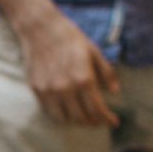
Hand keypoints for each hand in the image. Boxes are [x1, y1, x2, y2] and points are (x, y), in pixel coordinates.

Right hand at [10, 4, 118, 127]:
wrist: (40, 28)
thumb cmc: (70, 38)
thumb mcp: (94, 51)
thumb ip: (106, 72)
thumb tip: (115, 91)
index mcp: (83, 79)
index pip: (97, 109)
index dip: (107, 119)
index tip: (114, 122)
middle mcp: (66, 88)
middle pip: (82, 118)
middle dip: (94, 122)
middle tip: (100, 120)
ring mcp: (49, 91)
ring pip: (65, 119)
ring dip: (78, 121)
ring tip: (85, 117)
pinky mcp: (37, 90)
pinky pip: (50, 111)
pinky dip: (62, 115)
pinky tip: (69, 111)